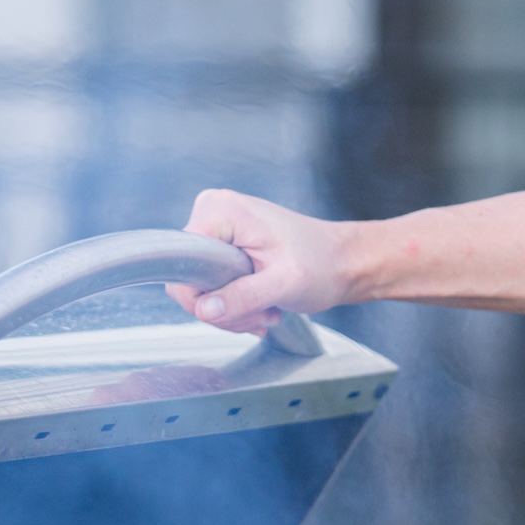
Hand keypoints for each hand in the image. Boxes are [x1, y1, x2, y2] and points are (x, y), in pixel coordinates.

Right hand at [173, 189, 353, 334]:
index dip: (202, 297)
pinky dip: (235, 304)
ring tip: (267, 309)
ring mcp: (217, 227)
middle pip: (190, 280)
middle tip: (260, 313)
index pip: (181, 264)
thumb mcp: (284, 284)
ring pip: (201, 288)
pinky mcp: (224, 243)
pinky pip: (212, 284)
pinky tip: (262, 305)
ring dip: (233, 310)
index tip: (238, 308)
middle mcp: (213, 212)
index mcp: (221, 211)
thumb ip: (243, 296)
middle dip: (224, 309)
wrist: (342, 260)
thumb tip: (205, 309)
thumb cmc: (322, 264)